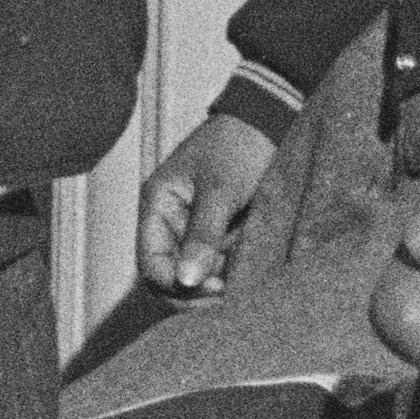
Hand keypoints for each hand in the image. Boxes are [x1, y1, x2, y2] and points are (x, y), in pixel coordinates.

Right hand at [136, 111, 281, 295]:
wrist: (269, 122)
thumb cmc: (239, 145)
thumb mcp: (221, 190)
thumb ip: (203, 235)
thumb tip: (186, 280)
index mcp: (158, 205)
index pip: (150, 262)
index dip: (175, 283)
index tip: (212, 288)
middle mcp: (169, 221)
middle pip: (166, 277)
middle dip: (192, 293)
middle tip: (227, 296)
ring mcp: (192, 229)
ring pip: (191, 276)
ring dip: (211, 288)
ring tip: (239, 285)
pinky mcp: (216, 234)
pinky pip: (213, 267)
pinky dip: (226, 277)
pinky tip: (245, 276)